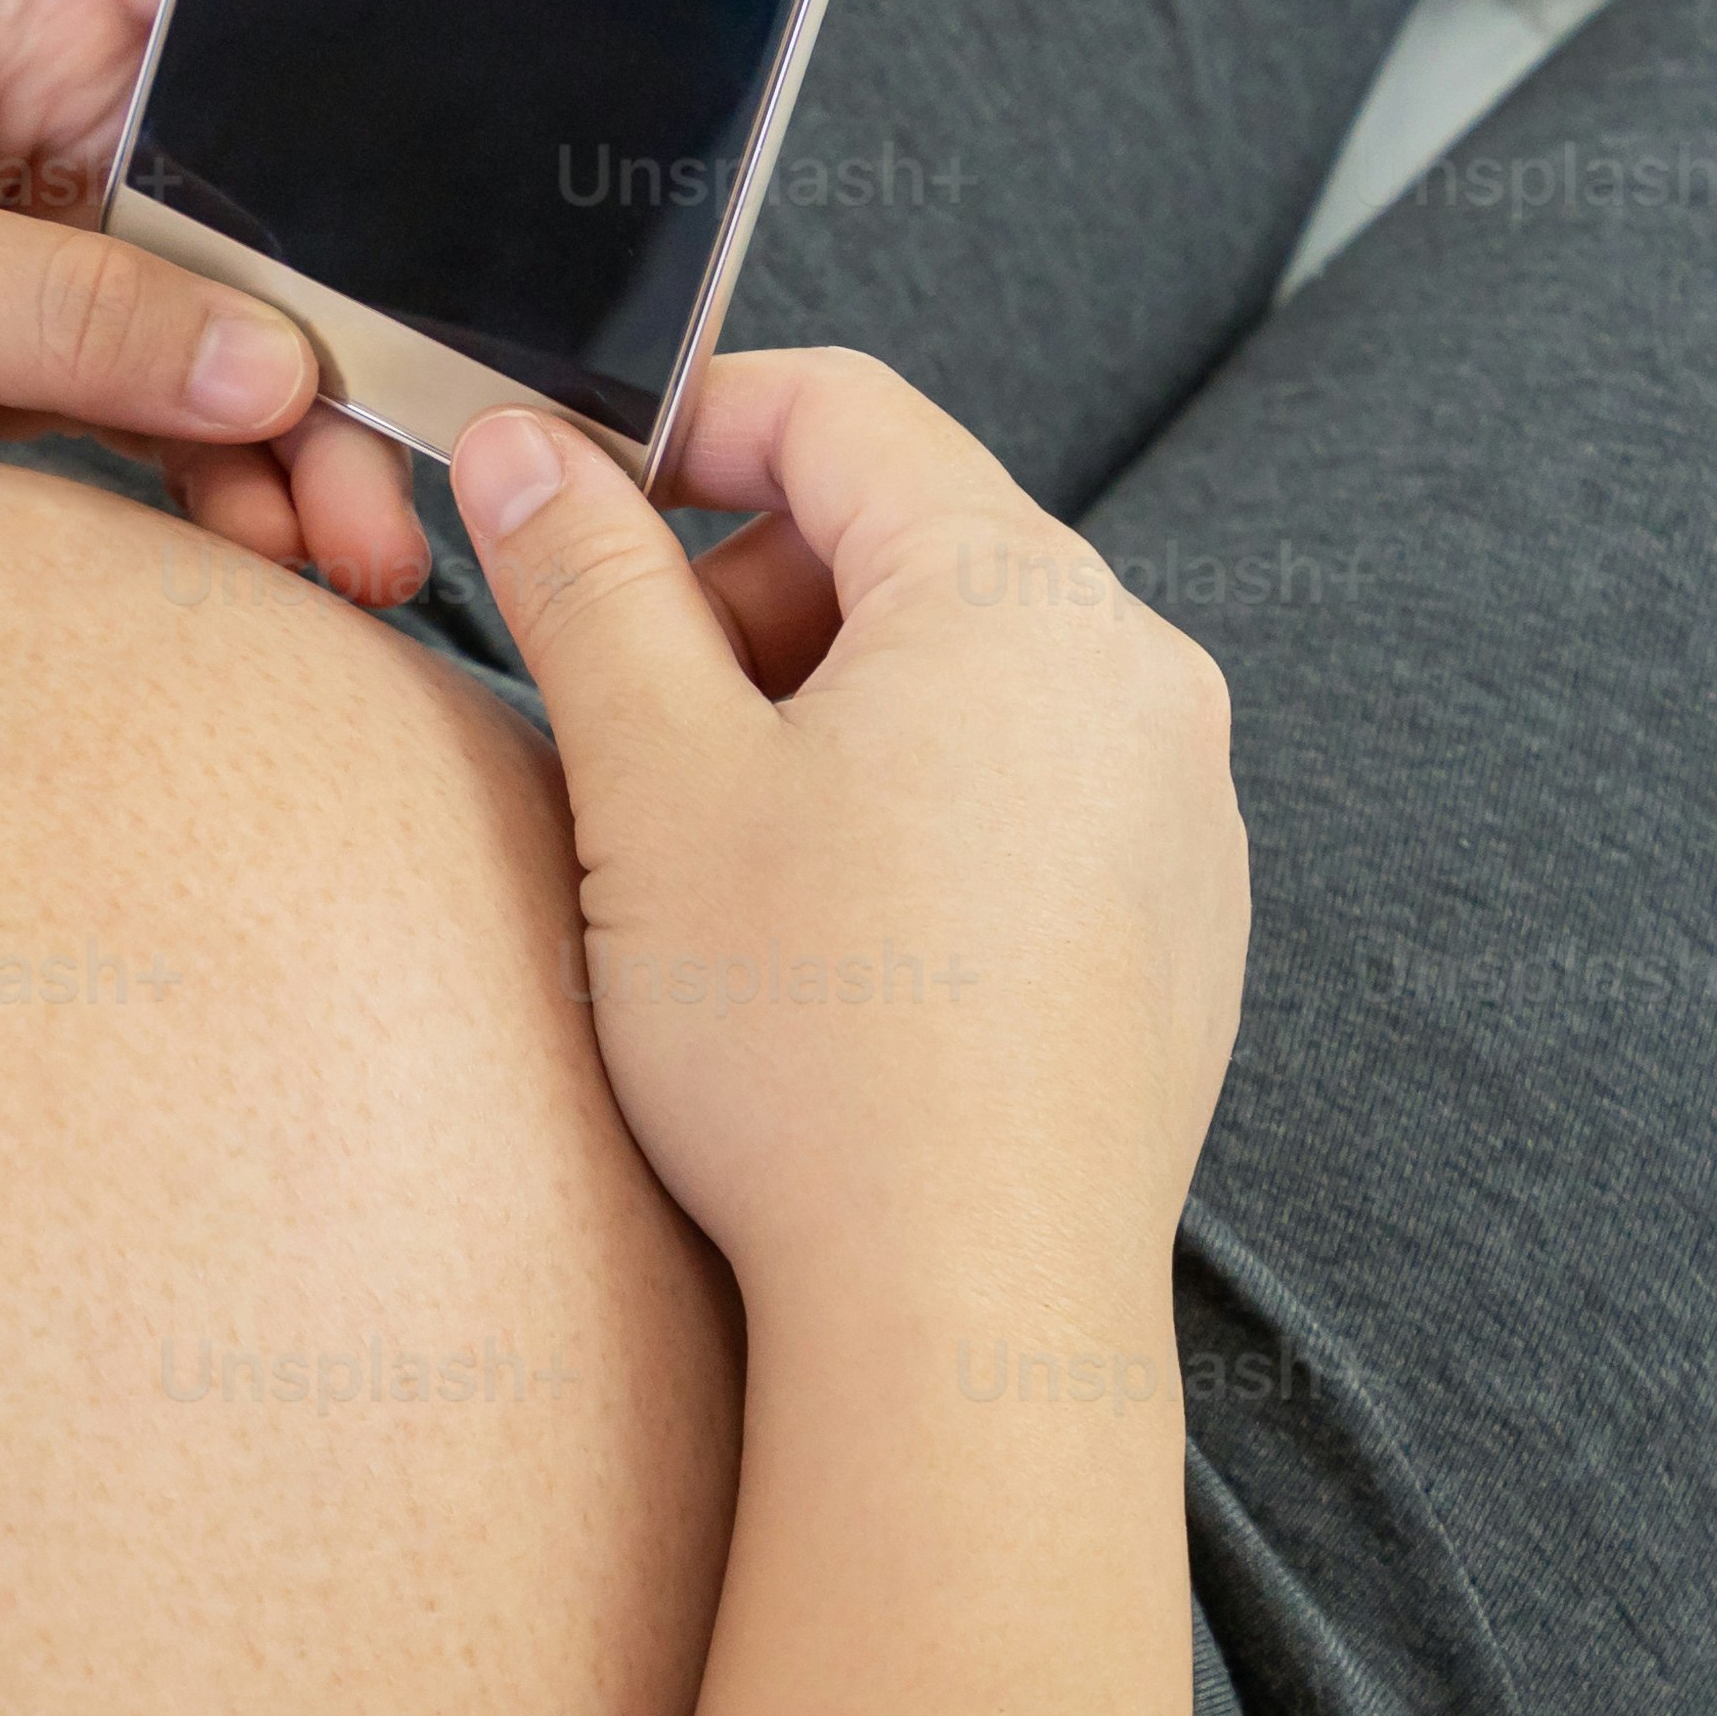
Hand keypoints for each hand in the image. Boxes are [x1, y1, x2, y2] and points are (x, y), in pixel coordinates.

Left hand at [0, 0, 440, 598]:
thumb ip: (61, 318)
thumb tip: (282, 375)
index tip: (528, 95)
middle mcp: (44, 81)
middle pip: (293, 152)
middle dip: (384, 290)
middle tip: (463, 428)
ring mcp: (37, 223)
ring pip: (248, 307)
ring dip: (323, 428)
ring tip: (371, 556)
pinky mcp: (13, 355)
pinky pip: (170, 410)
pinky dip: (234, 488)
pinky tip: (287, 564)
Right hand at [454, 357, 1245, 1324]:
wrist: (969, 1305)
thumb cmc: (811, 1046)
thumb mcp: (653, 780)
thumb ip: (586, 582)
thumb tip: (533, 457)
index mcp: (1018, 593)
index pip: (841, 410)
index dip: (686, 425)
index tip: (578, 502)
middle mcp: (1137, 673)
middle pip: (913, 540)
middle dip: (752, 596)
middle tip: (640, 719)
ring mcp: (1179, 807)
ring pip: (972, 679)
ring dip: (830, 712)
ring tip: (726, 852)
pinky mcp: (1183, 926)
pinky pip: (1034, 799)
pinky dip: (921, 813)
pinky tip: (836, 946)